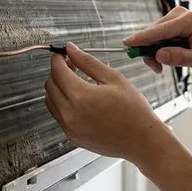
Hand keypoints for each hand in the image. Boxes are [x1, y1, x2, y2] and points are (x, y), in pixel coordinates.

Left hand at [44, 43, 171, 163]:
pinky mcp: (72, 137)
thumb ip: (88, 62)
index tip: (62, 54)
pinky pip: (58, 115)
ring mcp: (70, 128)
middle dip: (58, 72)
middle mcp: (71, 114)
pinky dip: (63, 104)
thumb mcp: (113, 78)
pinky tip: (81, 101)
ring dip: (59, 89)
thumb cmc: (134, 112)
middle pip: (50, 85)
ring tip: (77, 84)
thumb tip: (72, 50)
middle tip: (73, 67)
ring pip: (50, 101)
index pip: (57, 70)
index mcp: (81, 96)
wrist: (141, 140)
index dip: (58, 58)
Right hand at [123, 6, 191, 73]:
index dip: (143, 38)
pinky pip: (156, 36)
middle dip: (150, 52)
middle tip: (156, 69)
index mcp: (190, 20)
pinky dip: (156, 49)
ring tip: (162, 67)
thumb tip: (159, 55)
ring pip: (152, 35)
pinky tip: (164, 58)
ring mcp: (175, 17)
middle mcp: (180, 14)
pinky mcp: (171, 23)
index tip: (127, 44)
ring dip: (153, 52)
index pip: (161, 30)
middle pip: (153, 32)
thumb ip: (181, 58)